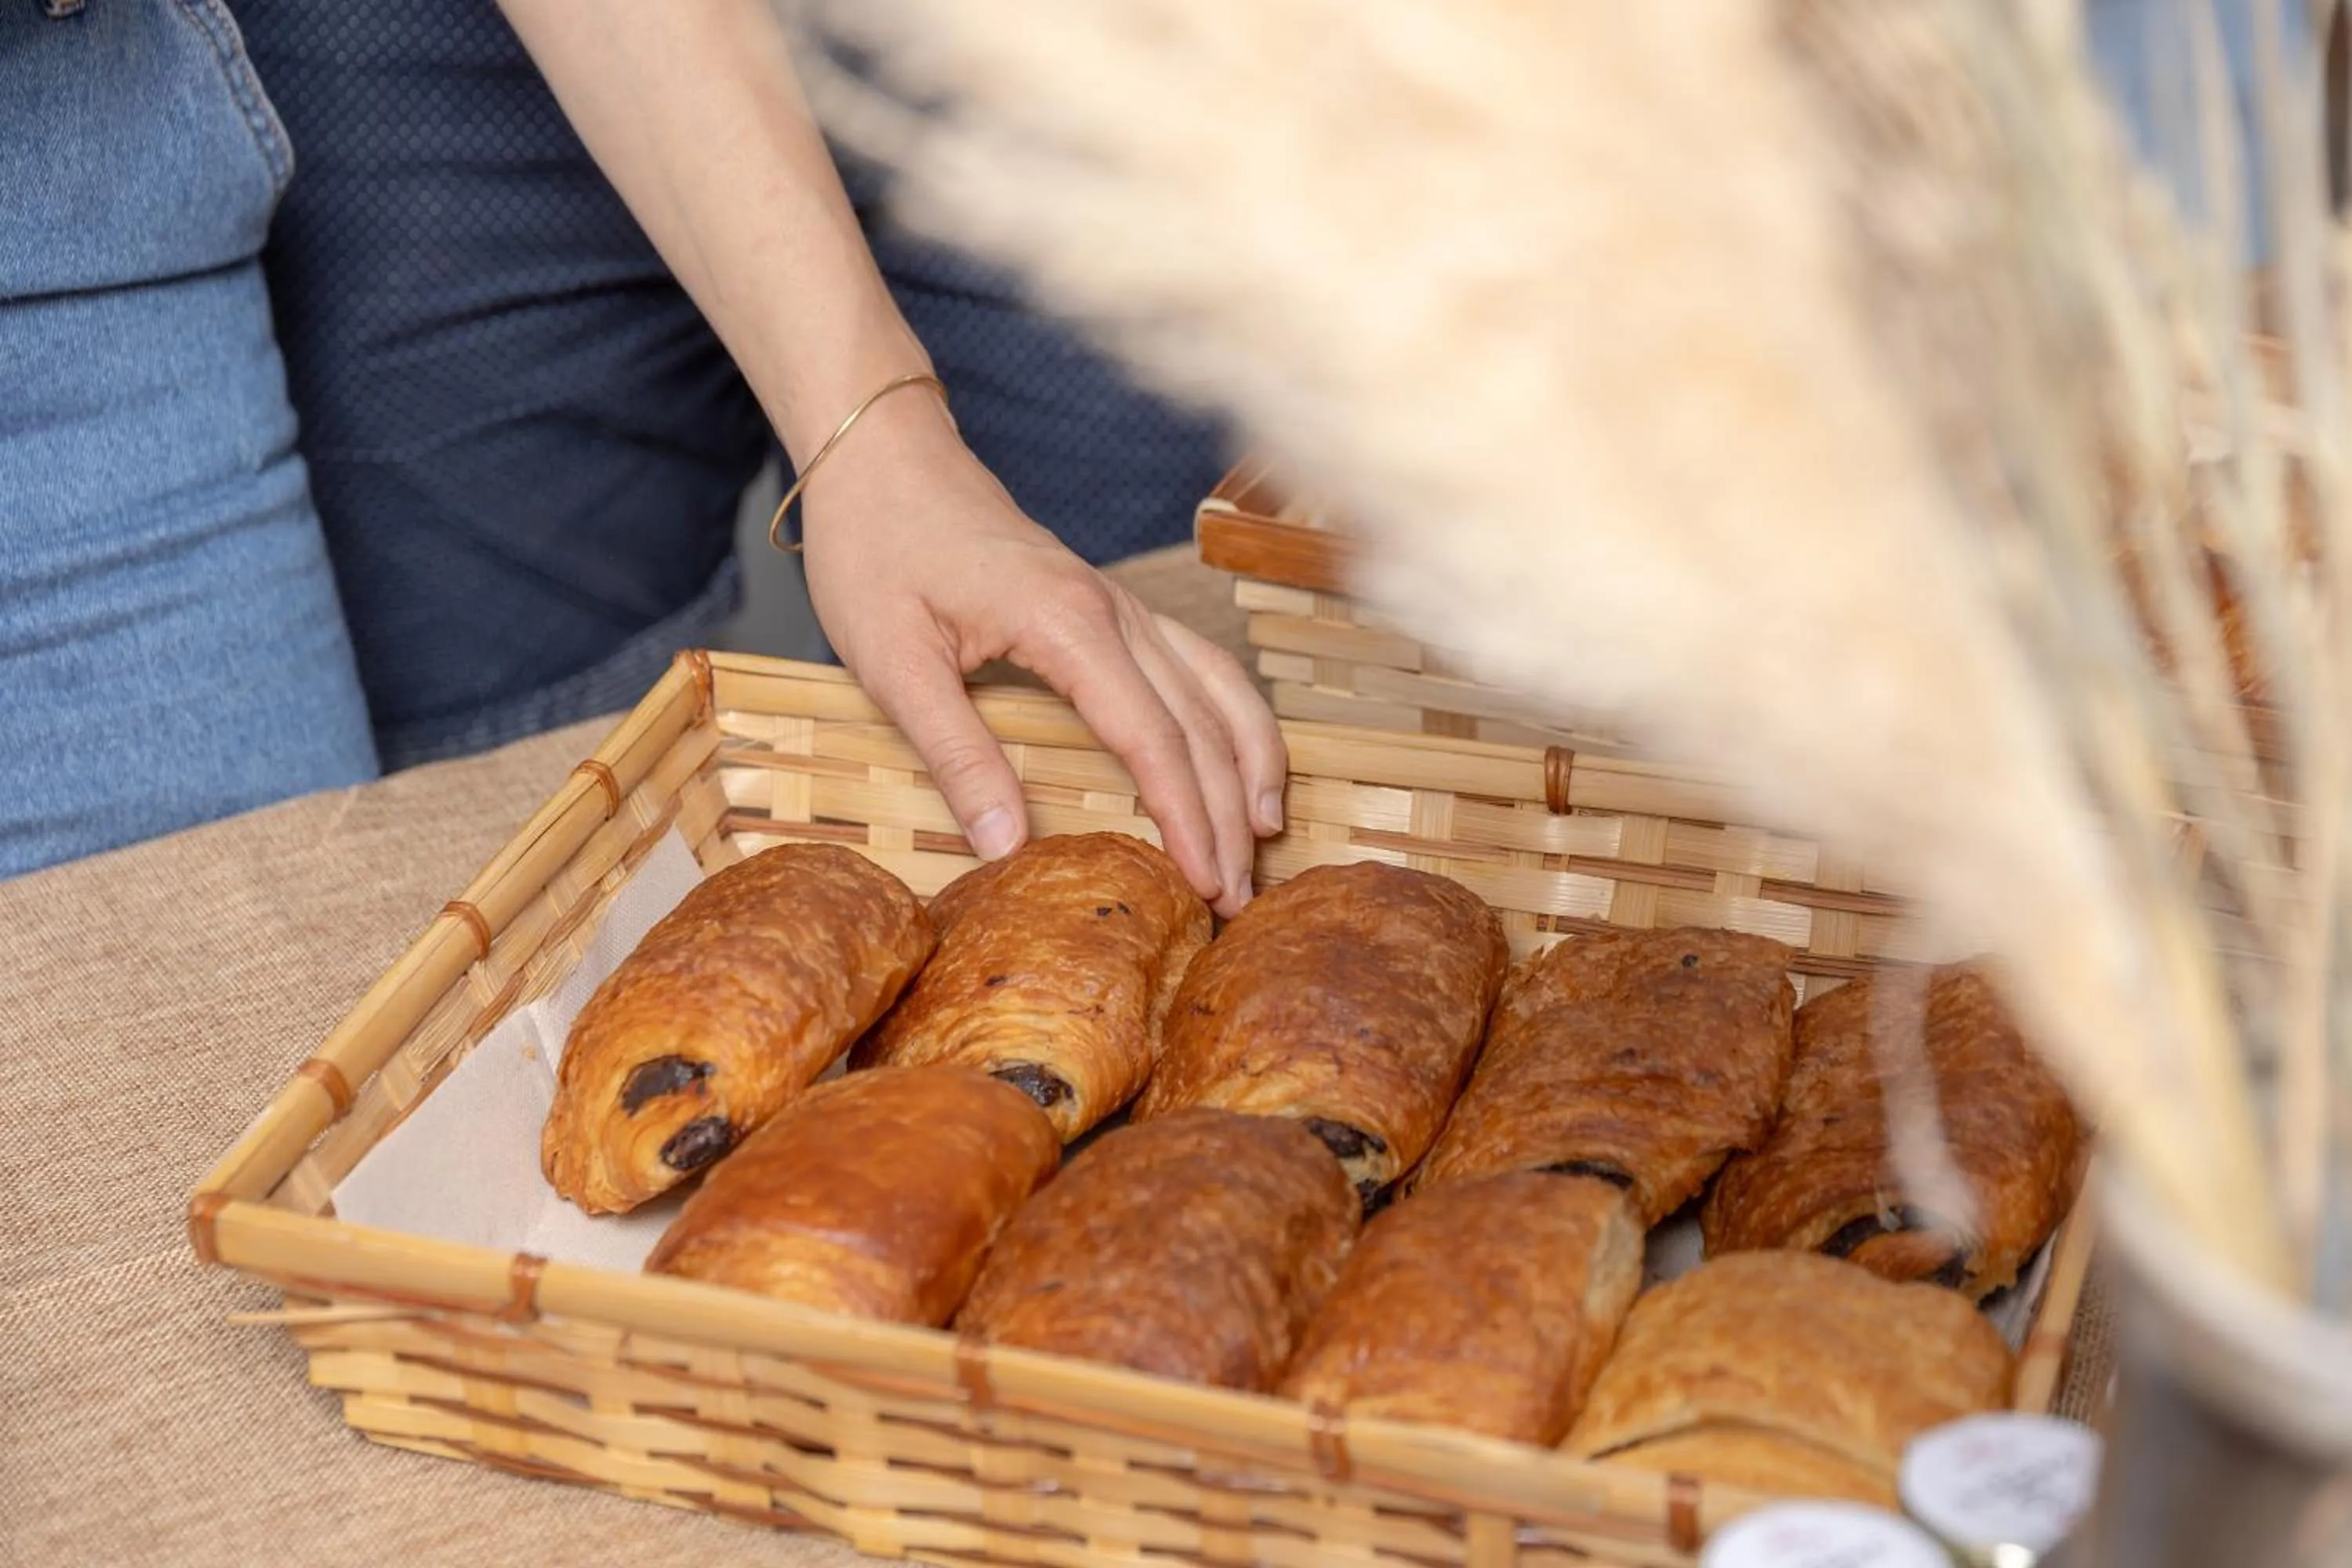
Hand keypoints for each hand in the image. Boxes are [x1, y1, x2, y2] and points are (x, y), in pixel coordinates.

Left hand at [796, 394, 1284, 916]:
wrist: (881, 456)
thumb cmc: (877, 550)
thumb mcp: (892, 662)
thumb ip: (956, 753)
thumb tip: (1008, 845)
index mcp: (1069, 625)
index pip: (1154, 739)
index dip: (1186, 820)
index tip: (1205, 885)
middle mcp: (1114, 611)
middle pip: (1200, 723)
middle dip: (1226, 815)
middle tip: (1237, 898)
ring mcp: (1119, 603)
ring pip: (1216, 686)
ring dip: (1247, 762)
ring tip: (1262, 835)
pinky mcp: (1108, 604)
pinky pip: (1196, 662)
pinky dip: (1229, 716)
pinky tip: (1234, 757)